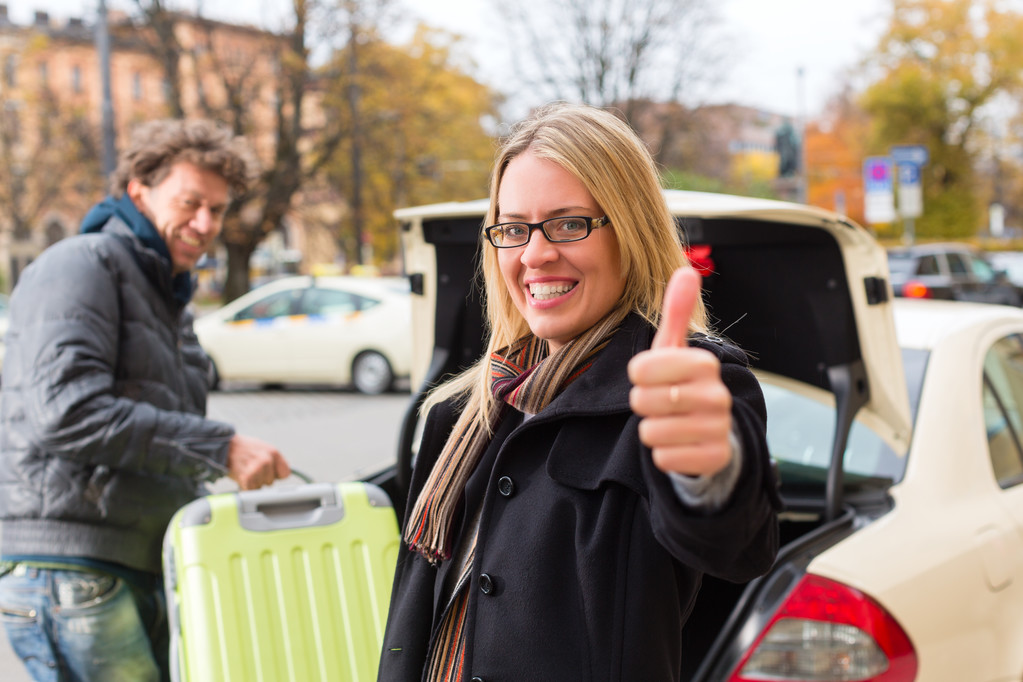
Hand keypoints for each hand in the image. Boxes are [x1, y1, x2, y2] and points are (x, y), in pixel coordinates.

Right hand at [226, 434, 290, 489]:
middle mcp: (267, 460)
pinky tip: (241, 477)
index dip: (277, 475)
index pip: (285, 473)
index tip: (270, 474)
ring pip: (261, 486)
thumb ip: (273, 460)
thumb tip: (283, 472)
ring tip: (246, 471)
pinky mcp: (247, 478)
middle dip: (262, 479)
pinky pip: (250, 490)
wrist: (224, 447)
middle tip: (252, 470)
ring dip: (253, 483)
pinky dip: (245, 487)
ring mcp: (257, 469)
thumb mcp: (263, 448)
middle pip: (271, 481)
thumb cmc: (243, 448)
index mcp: (273, 452)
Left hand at [628, 267, 732, 476]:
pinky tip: (678, 445)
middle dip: (643, 405)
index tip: (651, 378)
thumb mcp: (676, 350)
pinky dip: (662, 455)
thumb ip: (677, 313)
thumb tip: (686, 271)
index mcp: (703, 363)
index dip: (637, 376)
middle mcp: (716, 395)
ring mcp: (718, 428)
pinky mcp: (714, 458)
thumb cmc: (683, 386)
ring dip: (652, 430)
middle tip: (660, 404)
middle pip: (642, 402)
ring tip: (670, 423)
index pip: (640, 370)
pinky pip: (663, 458)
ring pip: (650, 432)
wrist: (712, 434)